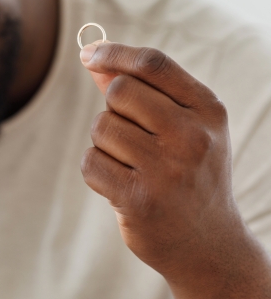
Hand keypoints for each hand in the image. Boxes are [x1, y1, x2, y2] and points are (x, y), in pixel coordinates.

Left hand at [79, 42, 270, 298]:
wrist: (208, 245)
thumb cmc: (189, 174)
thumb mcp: (184, 127)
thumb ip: (142, 90)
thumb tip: (95, 59)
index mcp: (208, 110)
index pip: (152, 64)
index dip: (114, 53)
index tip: (89, 55)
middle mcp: (193, 137)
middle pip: (119, 91)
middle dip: (112, 109)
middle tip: (129, 136)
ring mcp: (166, 170)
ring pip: (101, 127)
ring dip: (104, 144)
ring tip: (132, 166)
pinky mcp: (139, 199)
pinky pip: (90, 162)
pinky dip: (97, 171)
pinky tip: (122, 187)